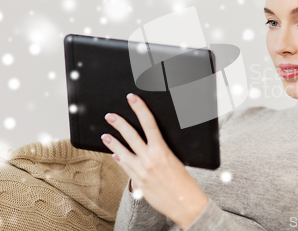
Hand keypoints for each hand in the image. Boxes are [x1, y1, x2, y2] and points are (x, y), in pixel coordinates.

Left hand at [101, 93, 208, 229]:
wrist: (185, 204)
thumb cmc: (185, 182)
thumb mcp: (177, 159)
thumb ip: (163, 150)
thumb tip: (154, 140)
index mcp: (162, 151)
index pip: (149, 124)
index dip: (140, 109)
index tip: (133, 99)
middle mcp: (149, 159)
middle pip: (131, 135)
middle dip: (119, 123)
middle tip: (110, 115)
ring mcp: (141, 171)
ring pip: (122, 152)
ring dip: (112, 142)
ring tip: (105, 135)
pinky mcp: (137, 182)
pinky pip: (125, 167)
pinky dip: (119, 159)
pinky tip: (115, 154)